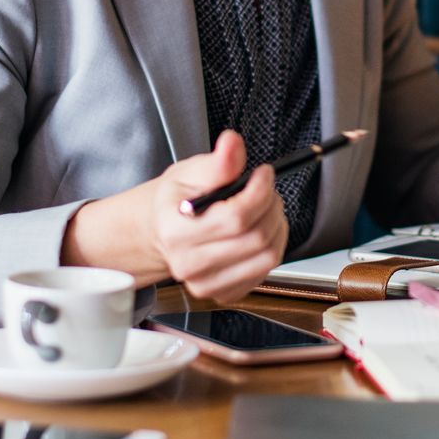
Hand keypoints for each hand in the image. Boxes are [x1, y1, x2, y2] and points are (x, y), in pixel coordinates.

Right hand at [149, 130, 288, 302]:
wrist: (161, 232)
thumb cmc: (175, 202)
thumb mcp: (189, 172)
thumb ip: (217, 161)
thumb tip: (233, 143)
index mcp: (176, 231)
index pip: (236, 217)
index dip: (260, 191)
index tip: (264, 173)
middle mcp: (189, 264)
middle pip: (256, 237)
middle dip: (271, 206)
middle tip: (267, 190)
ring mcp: (206, 284)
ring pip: (267, 257)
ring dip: (277, 227)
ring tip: (265, 209)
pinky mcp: (222, 294)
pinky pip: (265, 272)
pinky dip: (271, 247)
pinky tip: (258, 231)